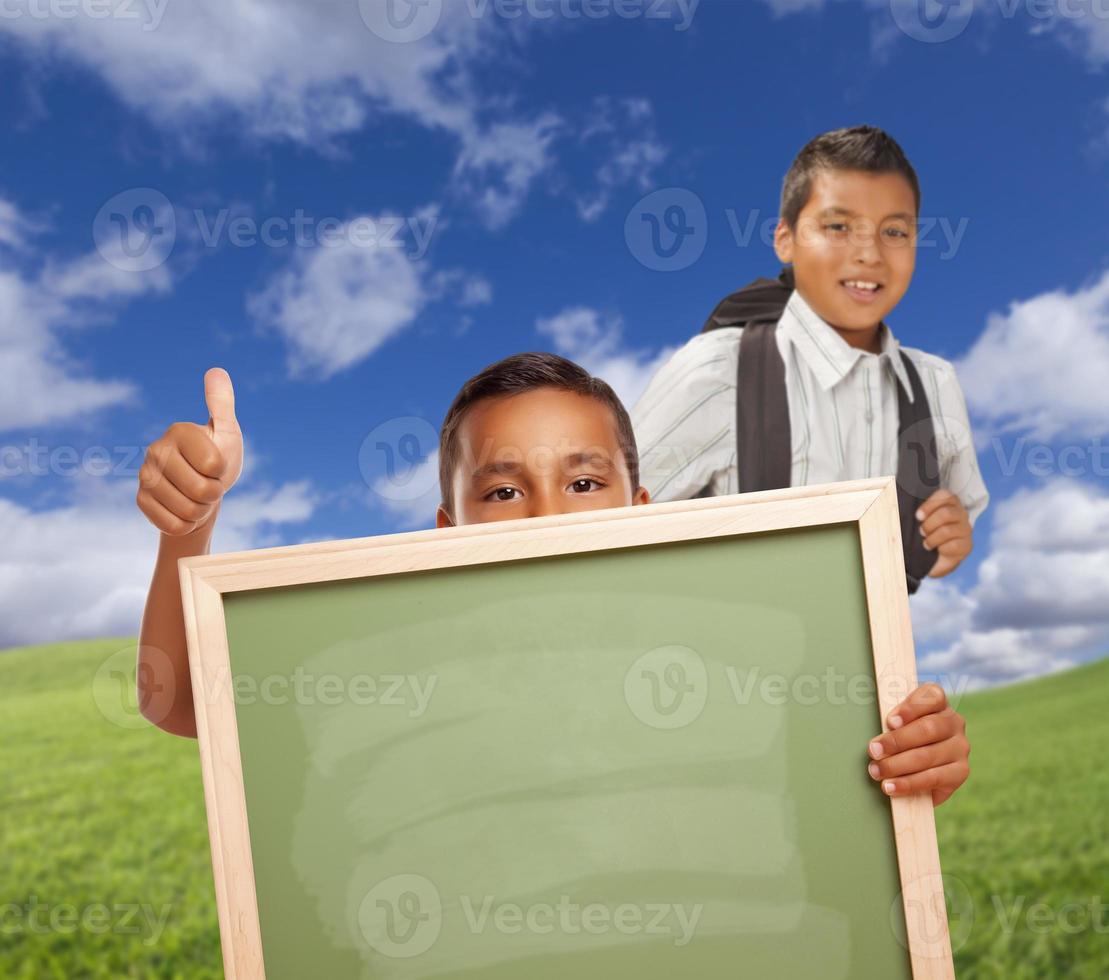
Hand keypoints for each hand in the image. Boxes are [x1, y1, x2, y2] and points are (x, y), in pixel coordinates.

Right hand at [136, 367, 243, 535]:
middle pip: (203, 490)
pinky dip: (186, 524)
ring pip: (189, 511)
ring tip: (197, 496)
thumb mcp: (227, 432)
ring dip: (201, 510)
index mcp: (179, 431)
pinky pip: (173, 525)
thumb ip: (221, 404)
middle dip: (214, 494)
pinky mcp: (141, 500)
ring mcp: (145, 476)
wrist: (201, 492)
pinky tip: (182, 509)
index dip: (223, 472)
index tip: (217, 466)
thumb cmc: (219, 458)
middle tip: (209, 484)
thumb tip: (216, 370)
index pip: (214, 465)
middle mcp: (156, 450)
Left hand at [866, 682, 969, 806]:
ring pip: (928, 755)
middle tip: (873, 750)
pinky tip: (890, 786)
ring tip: (876, 771)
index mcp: (939, 703)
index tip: (890, 721)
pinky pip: (933, 778)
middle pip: (928, 728)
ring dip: (897, 765)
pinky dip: (908, 783)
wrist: (920, 770)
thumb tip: (877, 731)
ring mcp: (960, 748)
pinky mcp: (960, 773)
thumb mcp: (896, 724)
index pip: (932, 696)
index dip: (911, 707)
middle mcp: (954, 723)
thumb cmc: (901, 738)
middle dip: (896, 741)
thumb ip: (891, 721)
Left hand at [917, 489, 971, 577]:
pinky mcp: (967, 545)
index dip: (929, 505)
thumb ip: (913, 510)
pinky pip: (954, 545)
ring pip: (948, 530)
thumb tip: (890, 497)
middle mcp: (960, 514)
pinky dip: (941, 549)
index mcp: (949, 503)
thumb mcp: (916, 521)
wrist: (930, 560)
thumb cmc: (923, 535)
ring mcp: (965, 529)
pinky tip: (938, 550)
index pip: (945, 495)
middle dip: (929, 525)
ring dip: (932, 538)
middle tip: (921, 532)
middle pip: (946, 513)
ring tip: (926, 543)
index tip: (918, 516)